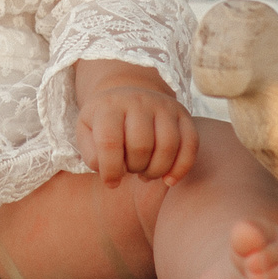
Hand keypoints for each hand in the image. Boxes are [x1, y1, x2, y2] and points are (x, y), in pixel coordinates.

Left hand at [72, 59, 197, 187]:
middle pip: (141, 145)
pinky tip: (168, 180)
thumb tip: (112, 174)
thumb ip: (92, 155)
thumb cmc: (104, 123)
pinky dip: (181, 167)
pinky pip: (191, 144)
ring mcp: (163, 105)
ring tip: (146, 174)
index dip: (111, 170)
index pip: (110, 142)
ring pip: (168, 145)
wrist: (126, 97)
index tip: (111, 182)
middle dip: (135, 168)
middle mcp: (138, 101)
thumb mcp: (87, 133)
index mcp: (109, 106)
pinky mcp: (183, 114)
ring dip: (156, 170)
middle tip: (130, 170)